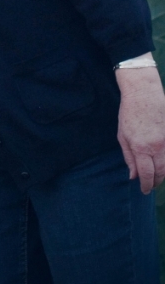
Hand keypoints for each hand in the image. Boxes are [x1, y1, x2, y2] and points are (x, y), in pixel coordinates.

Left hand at [116, 61, 164, 193]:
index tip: (144, 190)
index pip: (146, 174)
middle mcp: (156, 146)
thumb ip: (128, 157)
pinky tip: (162, 163)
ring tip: (157, 177)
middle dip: (156, 182)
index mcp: (140, 147)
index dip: (146, 185)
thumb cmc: (129, 113)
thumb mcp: (122, 135)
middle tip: (151, 186)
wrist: (143, 93)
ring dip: (163, 174)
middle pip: (161, 173)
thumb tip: (133, 175)